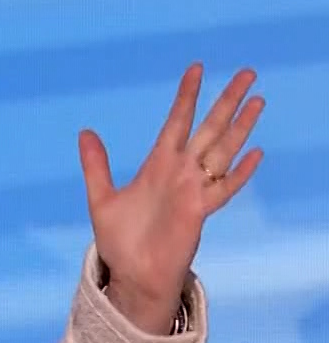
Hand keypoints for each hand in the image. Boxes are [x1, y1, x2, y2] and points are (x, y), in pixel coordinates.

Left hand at [77, 62, 263, 333]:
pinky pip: (224, 189)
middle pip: (209, 129)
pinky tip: (255, 154)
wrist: (132, 274)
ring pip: (223, 151)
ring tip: (257, 100)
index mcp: (158, 165)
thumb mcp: (101, 198)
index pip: (177, 121)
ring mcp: (193, 190)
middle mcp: (181, 172)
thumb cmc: (120, 239)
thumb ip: (96, 165)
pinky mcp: (199, 212)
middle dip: (227, 101)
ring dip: (240, 127)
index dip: (187, 96)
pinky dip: (239, 173)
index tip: (196, 68)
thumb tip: (85, 132)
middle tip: (248, 72)